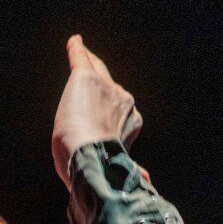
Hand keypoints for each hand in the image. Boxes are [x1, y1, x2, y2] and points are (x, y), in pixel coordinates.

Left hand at [50, 34, 142, 184]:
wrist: (90, 157)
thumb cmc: (100, 167)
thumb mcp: (119, 167)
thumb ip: (134, 170)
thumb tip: (148, 182)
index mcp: (131, 122)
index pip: (119, 109)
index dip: (109, 109)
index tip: (103, 110)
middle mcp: (123, 101)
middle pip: (110, 84)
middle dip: (101, 79)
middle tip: (93, 71)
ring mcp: (105, 87)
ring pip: (96, 69)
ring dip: (88, 62)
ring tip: (82, 52)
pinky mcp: (86, 78)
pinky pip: (80, 58)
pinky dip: (76, 49)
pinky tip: (74, 42)